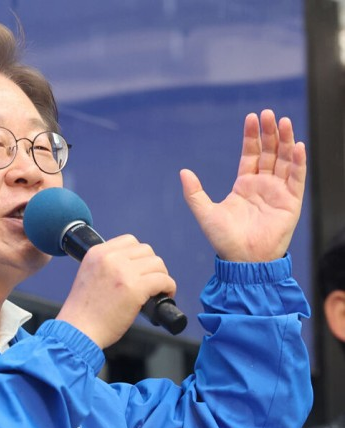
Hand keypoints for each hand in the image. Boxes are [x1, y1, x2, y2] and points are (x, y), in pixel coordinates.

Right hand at [56, 235, 175, 348]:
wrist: (78, 330)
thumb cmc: (83, 312)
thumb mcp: (88, 277)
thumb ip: (106, 267)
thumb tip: (133, 267)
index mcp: (96, 253)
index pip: (129, 241)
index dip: (138, 256)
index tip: (139, 270)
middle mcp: (109, 258)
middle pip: (145, 250)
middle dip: (151, 265)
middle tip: (150, 281)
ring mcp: (123, 272)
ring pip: (157, 263)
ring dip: (161, 276)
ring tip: (157, 289)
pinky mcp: (135, 288)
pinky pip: (163, 280)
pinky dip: (168, 287)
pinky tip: (164, 296)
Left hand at [180, 109, 306, 261]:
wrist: (243, 260)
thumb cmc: (224, 240)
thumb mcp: (205, 213)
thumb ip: (194, 193)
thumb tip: (183, 171)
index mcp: (244, 185)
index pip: (250, 154)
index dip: (252, 136)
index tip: (251, 117)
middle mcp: (263, 186)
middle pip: (269, 152)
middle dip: (269, 133)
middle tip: (268, 113)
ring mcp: (279, 192)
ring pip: (284, 160)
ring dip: (286, 141)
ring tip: (284, 121)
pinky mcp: (291, 202)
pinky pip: (297, 178)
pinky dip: (298, 161)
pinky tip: (297, 146)